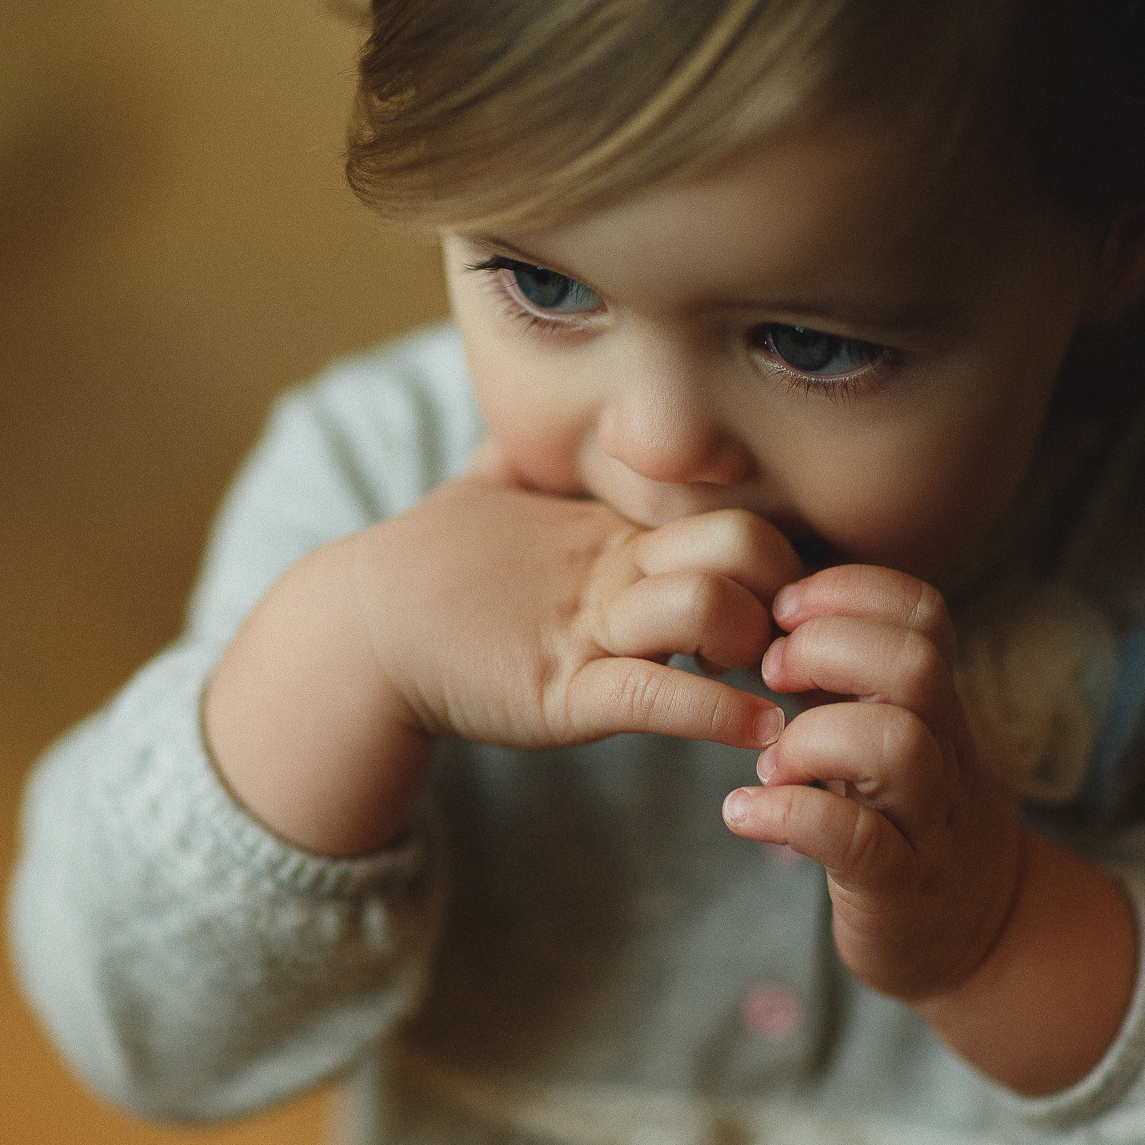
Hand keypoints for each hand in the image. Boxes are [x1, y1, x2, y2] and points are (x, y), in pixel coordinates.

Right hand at [356, 443, 800, 751]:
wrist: (355, 629)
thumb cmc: (425, 567)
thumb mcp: (484, 496)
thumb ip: (521, 461)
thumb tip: (526, 413)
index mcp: (609, 526)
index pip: (729, 506)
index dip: (776, 544)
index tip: (788, 589)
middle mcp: (609, 566)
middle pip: (739, 542)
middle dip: (781, 587)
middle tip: (789, 635)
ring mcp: (586, 628)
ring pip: (706, 607)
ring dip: (753, 647)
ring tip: (770, 682)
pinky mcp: (561, 691)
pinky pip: (656, 694)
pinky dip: (719, 716)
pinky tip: (760, 731)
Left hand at [721, 565, 1024, 1001]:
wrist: (977, 934)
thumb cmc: (905, 815)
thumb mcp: (890, 731)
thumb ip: (849, 676)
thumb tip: (767, 607)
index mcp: (936, 703)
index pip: (923, 612)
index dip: (849, 592)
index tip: (783, 611)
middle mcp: (946, 751)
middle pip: (916, 664)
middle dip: (828, 650)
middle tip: (772, 675)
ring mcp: (929, 820)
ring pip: (897, 745)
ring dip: (811, 739)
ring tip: (769, 762)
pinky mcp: (900, 887)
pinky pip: (854, 840)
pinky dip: (788, 816)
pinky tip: (743, 812)